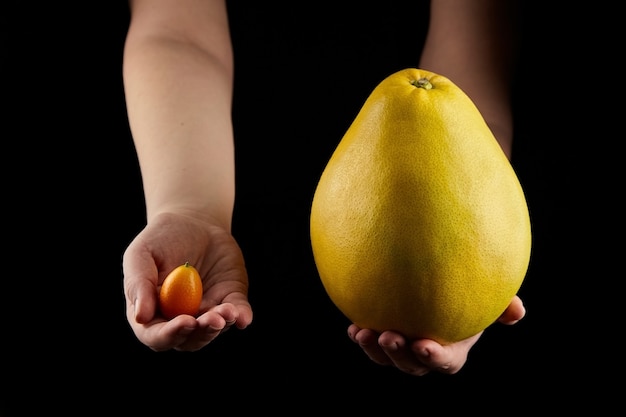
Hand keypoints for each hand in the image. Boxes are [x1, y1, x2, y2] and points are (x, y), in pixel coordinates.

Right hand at [122, 212, 251, 351]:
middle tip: (213, 319)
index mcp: (151, 313)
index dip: (170, 335)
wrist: (193, 223)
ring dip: (221, 324)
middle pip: (189, 340)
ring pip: (213, 330)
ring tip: (228, 310)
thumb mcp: (141, 254)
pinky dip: (241, 317)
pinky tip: (242, 316)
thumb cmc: (160, 239)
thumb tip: (141, 316)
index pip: (157, 336)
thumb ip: (138, 283)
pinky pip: (238, 314)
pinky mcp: (229, 299)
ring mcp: (206, 311)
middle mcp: (178, 319)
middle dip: (202, 333)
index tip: (185, 322)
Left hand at [347, 295, 524, 375]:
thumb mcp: (485, 296)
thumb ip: (502, 303)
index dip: (435, 357)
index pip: (445, 361)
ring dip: (375, 350)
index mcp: (451, 348)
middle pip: (411, 364)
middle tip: (390, 336)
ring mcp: (401, 346)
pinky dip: (360, 338)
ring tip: (364, 333)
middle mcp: (423, 352)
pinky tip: (352, 326)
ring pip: (386, 358)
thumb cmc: (465, 291)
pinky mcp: (380, 332)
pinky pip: (369, 341)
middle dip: (399, 356)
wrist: (432, 283)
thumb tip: (517, 311)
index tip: (424, 345)